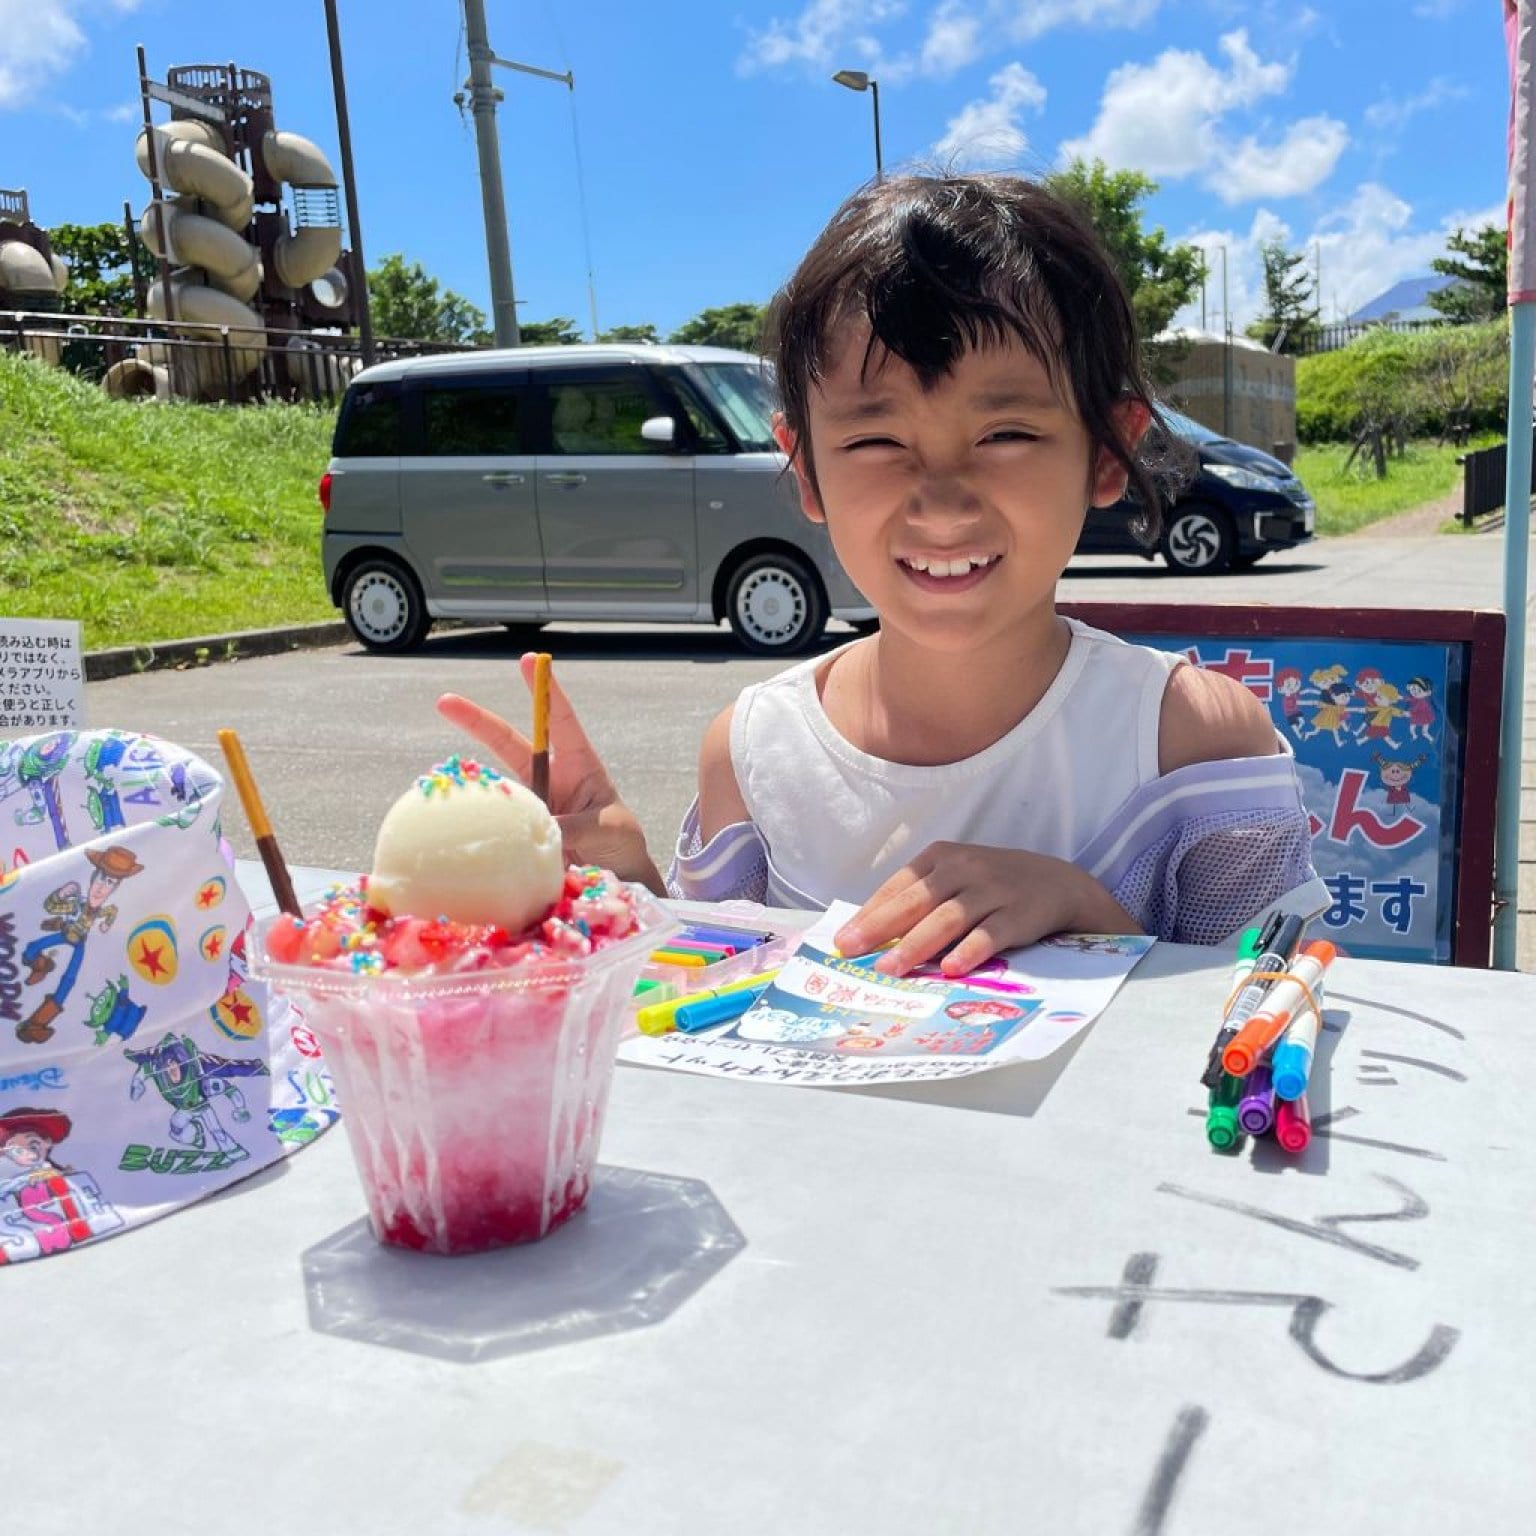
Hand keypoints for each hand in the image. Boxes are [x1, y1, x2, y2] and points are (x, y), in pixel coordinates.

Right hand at [436, 654, 662, 891]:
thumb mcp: (607, 829)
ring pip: (497, 788)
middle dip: (477, 721)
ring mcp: (531, 804)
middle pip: (508, 743)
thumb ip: (576, 826)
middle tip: (445, 701)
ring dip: (480, 792)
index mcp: (579, 765)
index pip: (560, 720)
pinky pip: (499, 827)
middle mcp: (549, 779)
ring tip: (470, 804)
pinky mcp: (520, 832)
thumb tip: (539, 828)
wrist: (618, 875)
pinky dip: (488, 831)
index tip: (529, 660)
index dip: (545, 691)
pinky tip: (481, 844)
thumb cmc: (620, 841)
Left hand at [832, 842, 1138, 977]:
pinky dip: (969, 950)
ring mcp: (992, 890)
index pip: (898, 886)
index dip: (869, 913)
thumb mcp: (955, 878)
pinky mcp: (1018, 914)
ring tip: (891, 968)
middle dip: (880, 928)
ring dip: (916, 944)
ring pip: (948, 917)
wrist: (1057, 883)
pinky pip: (990, 934)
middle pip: (916, 900)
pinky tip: (950, 968)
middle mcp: (964, 869)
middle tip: (852, 951)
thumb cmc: (991, 885)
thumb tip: (869, 933)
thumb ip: (919, 899)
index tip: (843, 940)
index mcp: (941, 857)